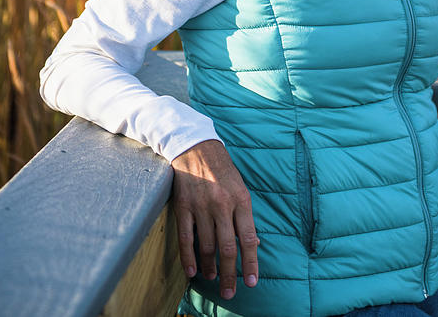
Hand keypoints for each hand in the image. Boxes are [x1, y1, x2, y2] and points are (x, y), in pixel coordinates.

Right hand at [171, 139, 259, 300]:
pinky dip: (189, 257)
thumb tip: (254, 244)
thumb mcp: (241, 188)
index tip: (252, 282)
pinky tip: (193, 271)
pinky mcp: (184, 206)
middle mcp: (222, 205)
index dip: (251, 263)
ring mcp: (201, 206)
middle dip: (229, 274)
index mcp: (241, 200)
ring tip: (213, 278)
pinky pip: (186, 238)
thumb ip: (245, 216)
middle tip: (230, 292)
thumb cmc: (222, 170)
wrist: (196, 147)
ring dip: (210, 267)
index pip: (248, 239)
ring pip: (207, 246)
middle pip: (227, 248)